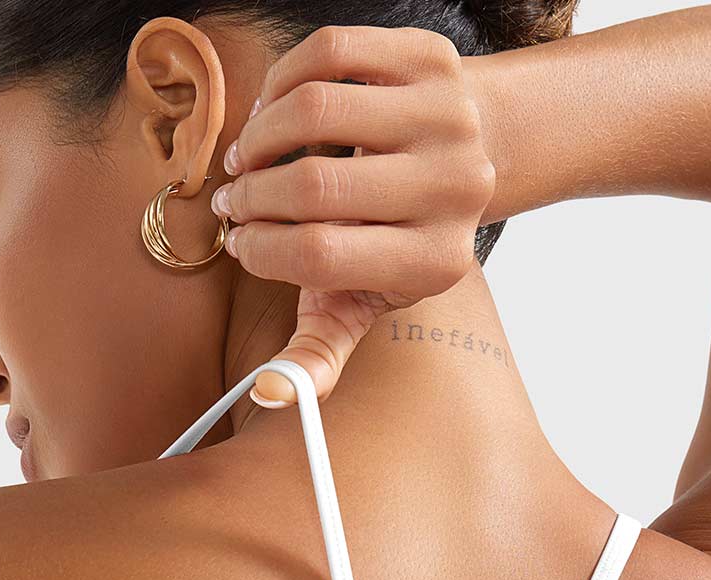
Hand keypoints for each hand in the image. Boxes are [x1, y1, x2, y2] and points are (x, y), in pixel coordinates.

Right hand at [211, 26, 495, 406]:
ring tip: (245, 157)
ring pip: (315, 112)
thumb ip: (323, 347)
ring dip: (258, 135)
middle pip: (313, 187)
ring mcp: (447, 118)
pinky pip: (329, 54)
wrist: (477, 149)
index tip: (240, 241)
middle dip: (252, 194)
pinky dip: (283, 81)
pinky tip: (274, 109)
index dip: (261, 247)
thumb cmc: (400, 233)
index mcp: (435, 262)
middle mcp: (452, 189)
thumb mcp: (369, 298)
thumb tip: (273, 394)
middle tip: (233, 200)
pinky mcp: (433, 59)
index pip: (319, 256)